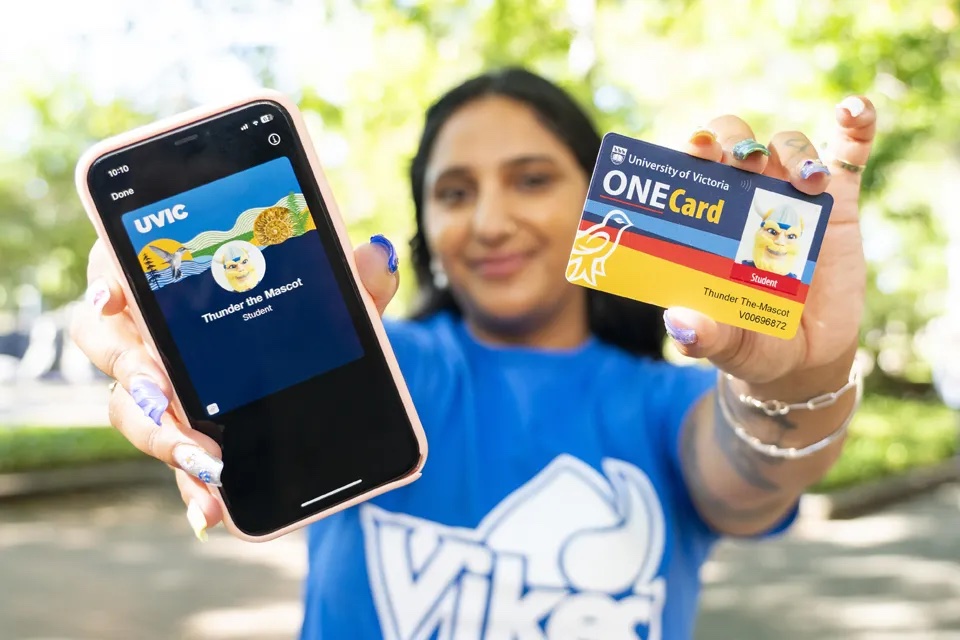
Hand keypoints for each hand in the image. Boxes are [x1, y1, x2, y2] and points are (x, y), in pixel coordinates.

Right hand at [70, 235, 400, 538]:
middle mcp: (156, 332)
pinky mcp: (187, 435)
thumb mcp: (341, 300)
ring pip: (128, 408)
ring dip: (157, 435)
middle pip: (108, 344)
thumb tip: (378, 257)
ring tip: (202, 459)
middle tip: (163, 395)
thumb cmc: (315, 317)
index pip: (123, 266)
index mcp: (179, 281)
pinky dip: (190, 486)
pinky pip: (175, 460)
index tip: (114, 299)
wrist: (326, 373)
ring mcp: (164, 388)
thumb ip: (358, 280)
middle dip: (132, 372)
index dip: (108, 280)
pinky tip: (210, 510)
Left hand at [666, 97, 876, 382]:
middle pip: (735, 142)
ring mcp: (790, 195)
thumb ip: (705, 336)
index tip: (696, 148)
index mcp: (706, 220)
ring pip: (786, 145)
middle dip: (735, 140)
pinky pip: (849, 152)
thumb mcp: (728, 345)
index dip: (690, 149)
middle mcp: (743, 198)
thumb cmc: (751, 341)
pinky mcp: (837, 201)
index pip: (690, 169)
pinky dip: (855, 125)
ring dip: (792, 150)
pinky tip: (854, 109)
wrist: (806, 355)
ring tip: (807, 182)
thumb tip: (679, 324)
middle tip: (745, 163)